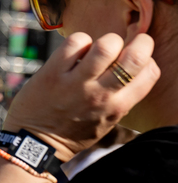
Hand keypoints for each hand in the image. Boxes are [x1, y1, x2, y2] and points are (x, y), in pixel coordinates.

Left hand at [3, 26, 158, 159]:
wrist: (33, 142)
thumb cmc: (71, 131)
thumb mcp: (105, 121)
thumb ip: (120, 97)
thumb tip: (130, 68)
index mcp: (117, 107)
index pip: (149, 73)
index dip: (146, 59)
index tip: (136, 57)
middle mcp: (100, 94)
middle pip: (134, 57)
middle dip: (139, 43)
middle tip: (129, 43)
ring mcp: (76, 83)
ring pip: (106, 46)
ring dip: (108, 41)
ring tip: (99, 49)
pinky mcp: (52, 72)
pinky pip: (75, 42)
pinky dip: (80, 40)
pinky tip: (76, 50)